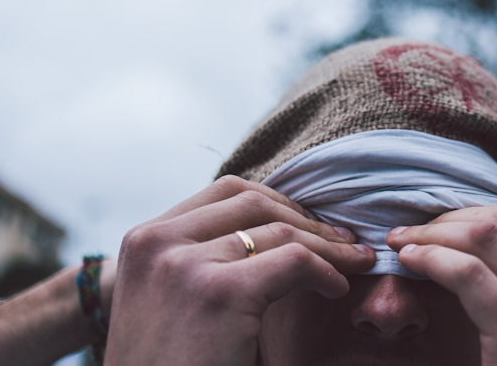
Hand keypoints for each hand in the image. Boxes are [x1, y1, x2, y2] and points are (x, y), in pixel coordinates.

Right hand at [105, 175, 374, 365]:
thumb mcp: (166, 303)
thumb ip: (196, 261)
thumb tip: (263, 234)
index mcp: (142, 242)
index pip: (222, 194)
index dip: (274, 204)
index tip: (304, 226)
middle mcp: (158, 243)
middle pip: (252, 201)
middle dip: (303, 217)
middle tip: (339, 239)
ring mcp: (187, 264)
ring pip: (280, 230)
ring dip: (327, 244)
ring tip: (354, 261)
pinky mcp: (221, 293)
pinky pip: (295, 261)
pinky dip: (327, 270)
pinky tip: (337, 289)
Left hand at [387, 202, 496, 365]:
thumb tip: (472, 227)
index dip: (473, 212)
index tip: (436, 225)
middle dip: (448, 219)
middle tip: (409, 232)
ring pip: (485, 237)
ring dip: (432, 234)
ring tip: (402, 244)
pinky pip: (468, 273)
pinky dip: (431, 258)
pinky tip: (410, 262)